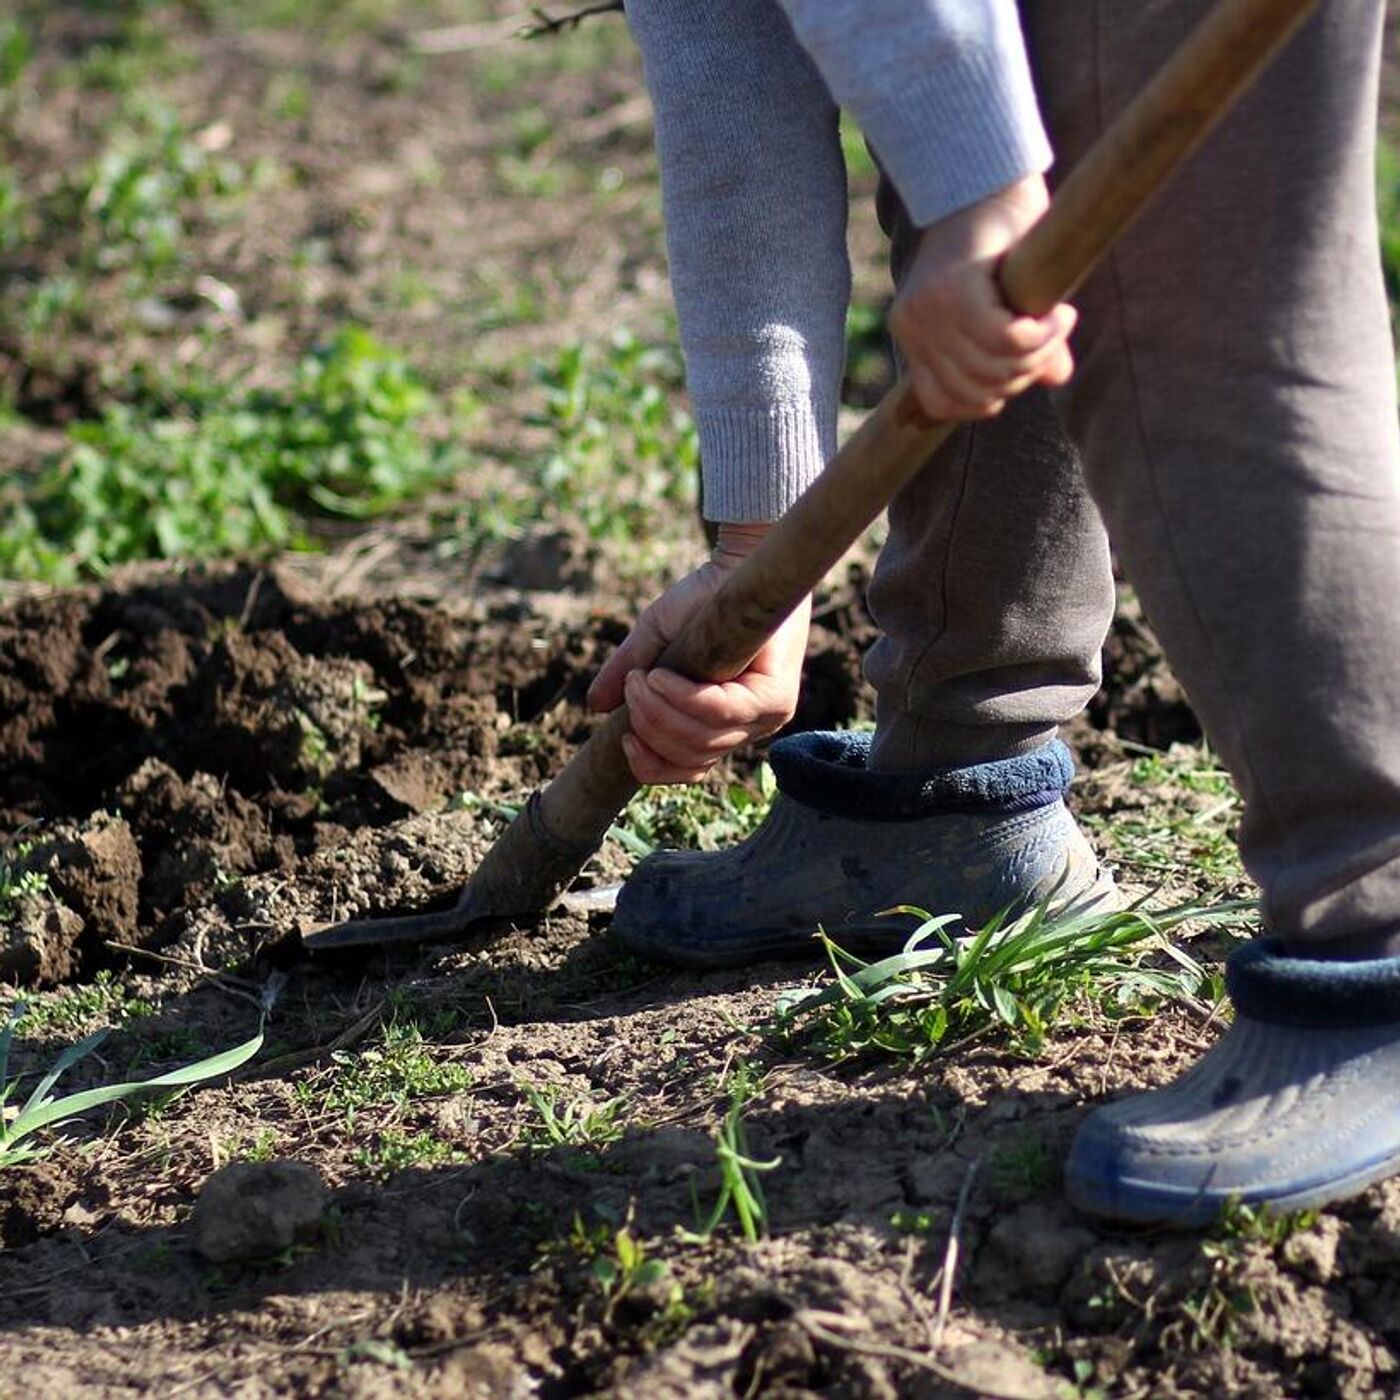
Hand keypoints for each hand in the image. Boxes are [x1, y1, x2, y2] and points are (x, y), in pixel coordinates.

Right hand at [587, 523, 810, 784]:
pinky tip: (659, 677)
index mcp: (722, 726)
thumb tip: (594, 705)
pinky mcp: (775, 698)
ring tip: (641, 679)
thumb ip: (628, 672)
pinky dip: (681, 698)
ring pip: (702, 741)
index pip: (688, 770)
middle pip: (691, 758)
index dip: (651, 766)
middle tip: (631, 687)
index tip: (625, 738)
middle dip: (648, 727)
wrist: (738, 561)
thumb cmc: (701, 599)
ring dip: (658, 712)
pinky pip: (720, 713)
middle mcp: (749, 729)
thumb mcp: (654, 639)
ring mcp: (766, 717)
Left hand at [889, 174, 1076, 421]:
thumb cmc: (1003, 240)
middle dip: (1022, 375)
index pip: (943, 403)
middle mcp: (911, 328)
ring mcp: (928, 310)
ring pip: (992, 368)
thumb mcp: (1008, 303)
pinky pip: (1006, 340)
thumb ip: (1023, 348)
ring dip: (1038, 354)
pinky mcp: (955, 291)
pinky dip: (1042, 336)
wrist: (991, 179)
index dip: (989, 400)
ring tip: (1058, 324)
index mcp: (913, 338)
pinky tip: (1059, 316)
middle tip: (1051, 342)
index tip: (1021, 368)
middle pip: (974, 389)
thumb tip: (1057, 379)